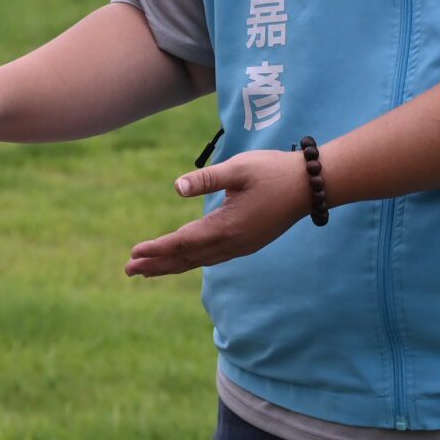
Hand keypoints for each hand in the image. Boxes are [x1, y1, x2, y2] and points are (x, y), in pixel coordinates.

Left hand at [124, 148, 312, 277]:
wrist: (311, 186)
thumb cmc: (273, 171)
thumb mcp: (239, 169)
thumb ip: (207, 179)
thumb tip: (176, 187)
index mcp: (228, 227)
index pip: (183, 243)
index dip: (156, 248)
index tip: (134, 252)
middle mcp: (233, 243)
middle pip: (187, 259)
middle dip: (156, 265)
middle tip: (128, 270)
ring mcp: (241, 247)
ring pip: (199, 261)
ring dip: (171, 265)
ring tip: (146, 270)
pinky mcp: (247, 243)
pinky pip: (212, 258)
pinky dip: (190, 261)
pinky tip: (181, 260)